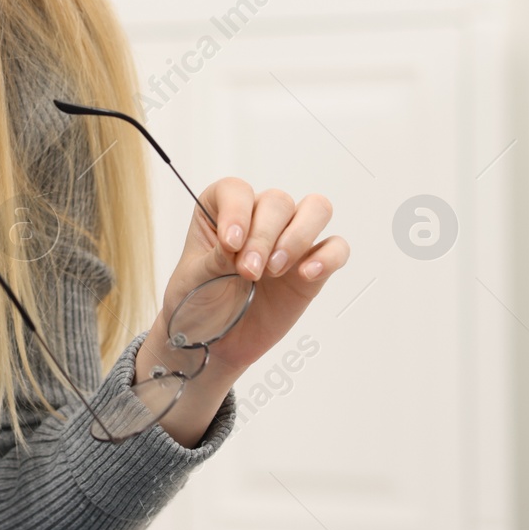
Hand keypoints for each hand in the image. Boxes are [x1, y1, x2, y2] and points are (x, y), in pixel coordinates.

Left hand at [157, 178, 349, 375]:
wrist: (214, 340)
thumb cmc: (197, 300)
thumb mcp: (193, 279)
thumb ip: (214, 259)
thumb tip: (238, 244)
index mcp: (221, 210)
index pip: (237, 190)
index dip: (236, 211)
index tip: (229, 244)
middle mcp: (258, 218)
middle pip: (278, 201)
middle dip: (264, 235)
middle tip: (248, 271)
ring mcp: (289, 240)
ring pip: (316, 210)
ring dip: (298, 236)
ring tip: (274, 269)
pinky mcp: (312, 268)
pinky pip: (336, 248)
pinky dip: (327, 257)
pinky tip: (306, 275)